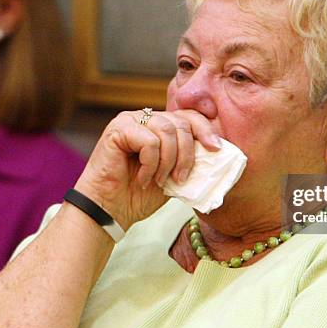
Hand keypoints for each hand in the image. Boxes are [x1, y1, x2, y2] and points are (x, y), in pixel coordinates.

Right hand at [73, 109, 220, 229]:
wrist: (110, 211)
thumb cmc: (139, 194)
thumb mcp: (174, 175)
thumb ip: (189, 159)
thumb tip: (216, 151)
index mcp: (160, 125)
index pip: (189, 116)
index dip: (205, 130)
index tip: (216, 149)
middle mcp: (146, 117)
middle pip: (181, 123)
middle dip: (186, 154)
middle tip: (180, 179)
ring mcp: (130, 120)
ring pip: (167, 131)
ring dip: (168, 161)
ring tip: (159, 180)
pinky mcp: (118, 129)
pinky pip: (149, 141)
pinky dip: (151, 164)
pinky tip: (142, 178)